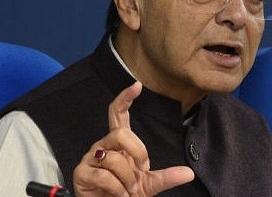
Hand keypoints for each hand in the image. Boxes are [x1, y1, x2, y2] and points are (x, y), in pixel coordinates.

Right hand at [73, 82, 193, 195]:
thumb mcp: (148, 185)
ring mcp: (90, 157)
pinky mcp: (81, 173)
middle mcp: (103, 145)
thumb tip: (189, 173)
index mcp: (118, 143)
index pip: (118, 114)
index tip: (137, 85)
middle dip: (137, 152)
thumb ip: (166, 177)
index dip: (125, 98)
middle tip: (141, 170)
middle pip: (120, 134)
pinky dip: (117, 189)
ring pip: (114, 158)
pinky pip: (104, 175)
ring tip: (126, 190)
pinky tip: (117, 195)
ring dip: (127, 180)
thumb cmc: (126, 194)